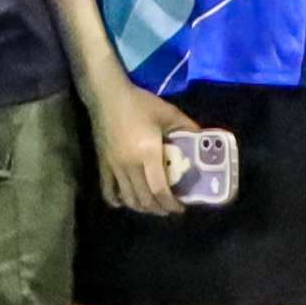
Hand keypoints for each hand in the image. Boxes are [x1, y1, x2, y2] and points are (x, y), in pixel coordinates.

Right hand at [92, 80, 187, 218]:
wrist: (107, 95)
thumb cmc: (139, 103)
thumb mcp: (167, 112)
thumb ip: (186, 126)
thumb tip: (202, 137)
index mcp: (148, 154)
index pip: (160, 190)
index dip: (171, 204)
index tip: (181, 207)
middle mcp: (130, 166)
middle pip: (144, 199)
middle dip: (159, 209)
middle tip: (169, 208)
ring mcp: (114, 167)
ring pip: (128, 198)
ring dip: (142, 207)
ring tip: (152, 206)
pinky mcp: (103, 164)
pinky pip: (108, 190)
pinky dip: (117, 200)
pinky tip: (125, 202)